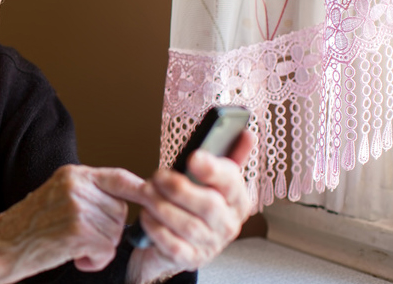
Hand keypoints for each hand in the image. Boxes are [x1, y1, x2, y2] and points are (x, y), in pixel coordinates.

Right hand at [0, 164, 143, 283]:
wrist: (0, 246)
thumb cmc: (29, 228)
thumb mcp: (59, 196)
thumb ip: (90, 193)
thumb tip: (130, 199)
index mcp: (74, 174)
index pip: (120, 178)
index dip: (142, 190)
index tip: (156, 201)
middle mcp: (76, 185)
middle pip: (121, 211)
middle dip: (108, 231)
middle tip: (80, 238)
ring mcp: (76, 206)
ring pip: (115, 233)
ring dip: (99, 248)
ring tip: (71, 246)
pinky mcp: (77, 229)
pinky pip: (105, 249)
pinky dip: (94, 260)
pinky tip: (73, 256)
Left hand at [125, 130, 255, 283]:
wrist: (179, 242)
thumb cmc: (193, 205)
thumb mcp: (210, 180)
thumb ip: (227, 156)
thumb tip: (246, 133)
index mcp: (237, 199)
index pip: (232, 182)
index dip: (213, 169)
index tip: (194, 157)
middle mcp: (228, 224)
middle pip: (208, 205)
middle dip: (178, 188)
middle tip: (157, 176)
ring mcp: (210, 244)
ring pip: (188, 226)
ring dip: (162, 206)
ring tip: (146, 193)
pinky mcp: (190, 259)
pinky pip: (173, 245)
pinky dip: (156, 228)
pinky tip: (146, 216)